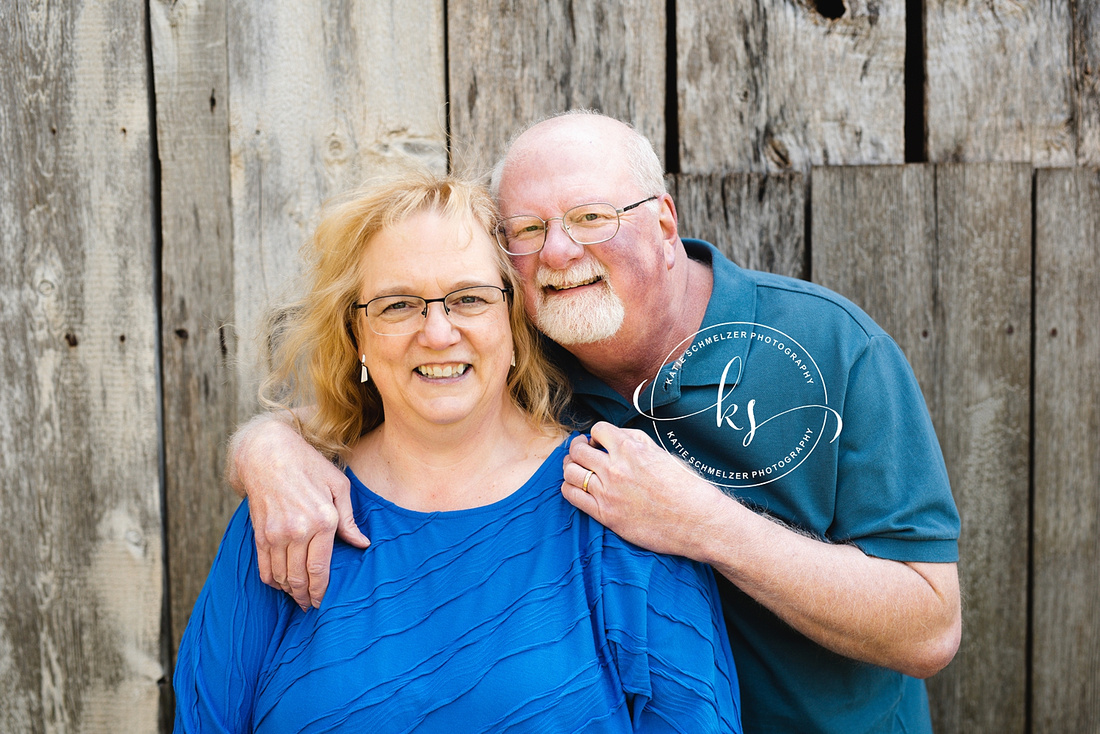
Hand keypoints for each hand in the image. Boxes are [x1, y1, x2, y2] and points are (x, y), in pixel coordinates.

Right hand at [229, 414, 369, 609]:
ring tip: (298, 597)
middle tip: (310, 606)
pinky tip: (280, 584)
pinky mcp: (260, 533)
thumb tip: (362, 544)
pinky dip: (272, 581)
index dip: (321, 591)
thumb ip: (350, 519)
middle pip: (300, 578)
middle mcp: (298, 530)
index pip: (320, 569)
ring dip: (290, 591)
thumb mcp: (339, 486)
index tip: (323, 602)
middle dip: (305, 597)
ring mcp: (275, 533)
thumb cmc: (309, 466)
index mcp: (322, 520)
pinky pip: (264, 567)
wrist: (267, 453)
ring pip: (282, 576)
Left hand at [561, 422, 726, 559]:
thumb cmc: (685, 487)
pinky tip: (577, 487)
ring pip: (570, 471)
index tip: (598, 442)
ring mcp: (608, 492)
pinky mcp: (605, 514)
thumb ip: (635, 441)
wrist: (697, 521)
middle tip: (582, 452)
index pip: (597, 429)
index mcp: (631, 449)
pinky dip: (569, 488)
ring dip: (570, 467)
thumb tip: (614, 436)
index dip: (596, 435)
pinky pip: (572, 496)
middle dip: (577, 448)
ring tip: (576, 468)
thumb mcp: (661, 453)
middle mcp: (616, 468)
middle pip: (578, 450)